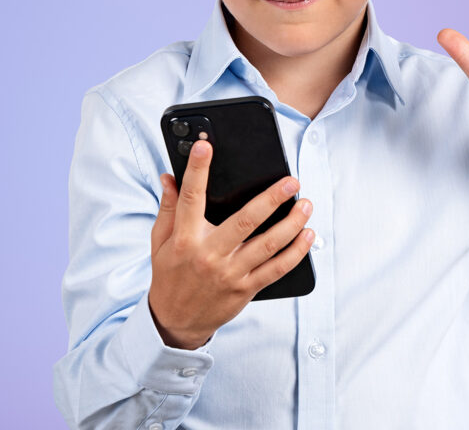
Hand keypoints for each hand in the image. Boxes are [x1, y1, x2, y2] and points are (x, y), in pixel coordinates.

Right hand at [148, 140, 314, 348]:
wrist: (175, 322)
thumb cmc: (170, 275)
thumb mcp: (160, 241)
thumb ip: (168, 208)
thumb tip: (169, 176)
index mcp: (185, 238)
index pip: (191, 198)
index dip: (197, 171)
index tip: (205, 147)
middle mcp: (209, 255)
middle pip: (245, 221)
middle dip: (271, 199)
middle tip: (292, 182)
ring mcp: (230, 273)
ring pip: (268, 245)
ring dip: (292, 224)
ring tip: (306, 204)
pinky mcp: (246, 289)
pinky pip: (276, 269)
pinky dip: (296, 252)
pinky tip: (308, 235)